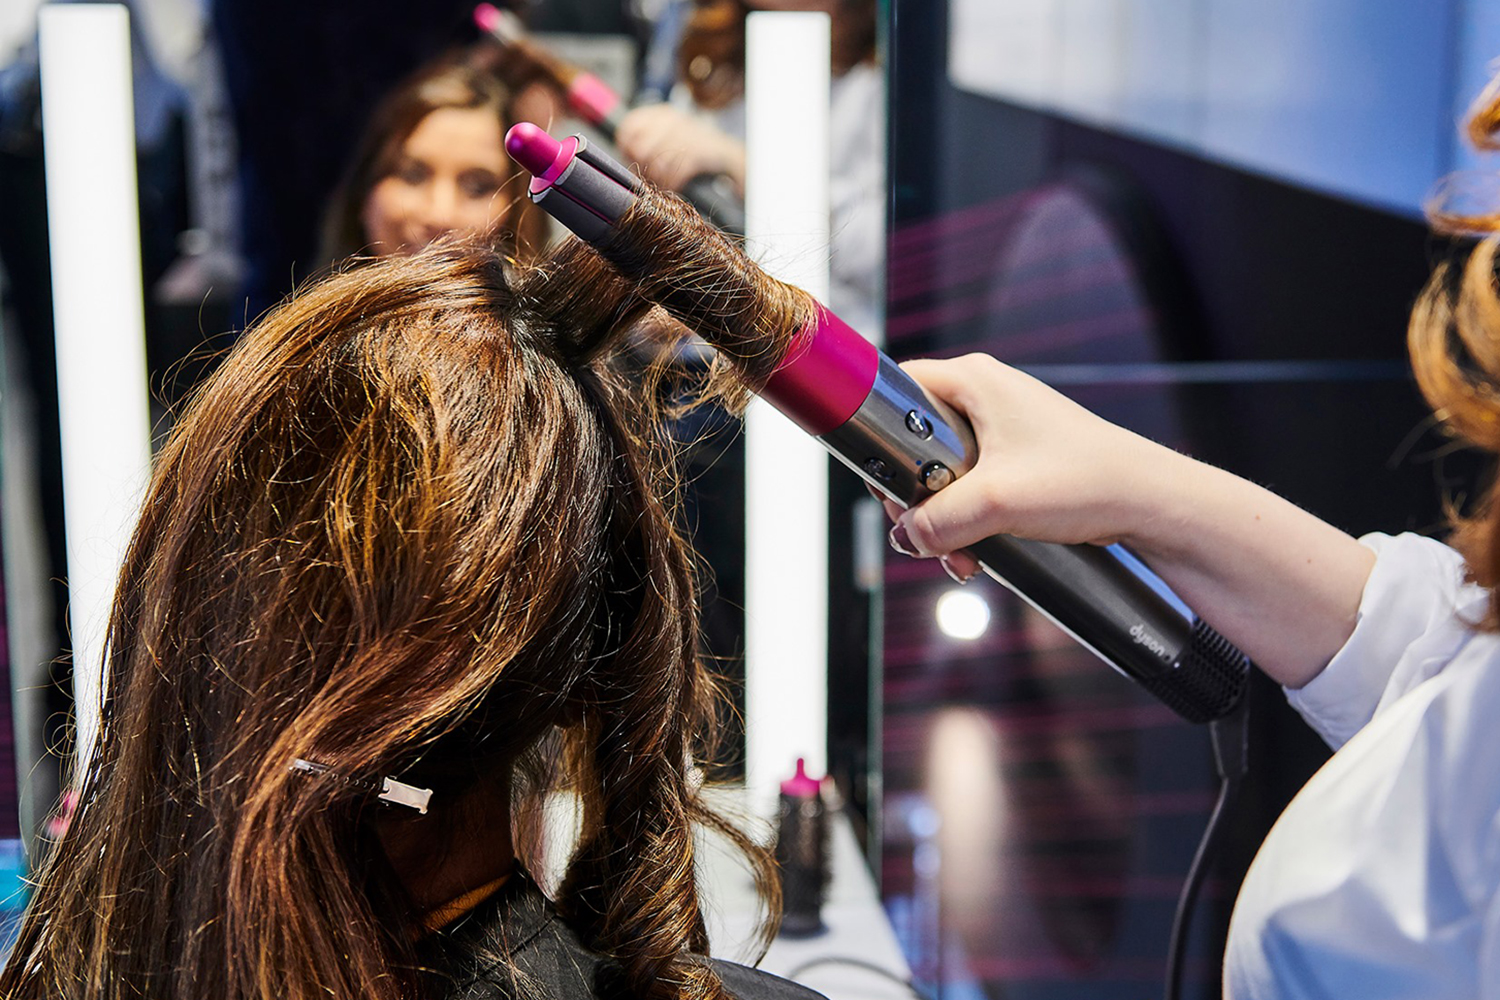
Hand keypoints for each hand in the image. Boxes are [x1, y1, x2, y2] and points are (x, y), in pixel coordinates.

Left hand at [615, 105, 745, 194]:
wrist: (729, 157)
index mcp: (663, 113)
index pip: (629, 126)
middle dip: (643, 167)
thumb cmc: (695, 151)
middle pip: (639, 148)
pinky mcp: (697, 153)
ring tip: (666, 180)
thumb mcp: (669, 136)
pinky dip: (673, 184)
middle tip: (652, 173)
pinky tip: (676, 184)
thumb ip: (645, 140)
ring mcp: (685, 135)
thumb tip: (624, 152)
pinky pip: (673, 175)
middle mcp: (673, 120)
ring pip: (655, 164)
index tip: (632, 157)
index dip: (626, 147)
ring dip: (659, 178)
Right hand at [883, 353, 1374, 687]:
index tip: (879, 478)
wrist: (1152, 503)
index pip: (896, 387)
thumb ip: (935, 519)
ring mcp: (1005, 431)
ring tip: (960, 557)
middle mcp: (987, 397)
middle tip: (921, 530)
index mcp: (974, 381)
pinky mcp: (1021, 463)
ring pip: (942, 474)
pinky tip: (979, 555)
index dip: (875, 430)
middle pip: (912, 441)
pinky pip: (972, 489)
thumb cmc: (1085, 481)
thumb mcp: (994, 502)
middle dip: (913, 497)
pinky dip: (968, 522)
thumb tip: (905, 537)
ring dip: (942, 520)